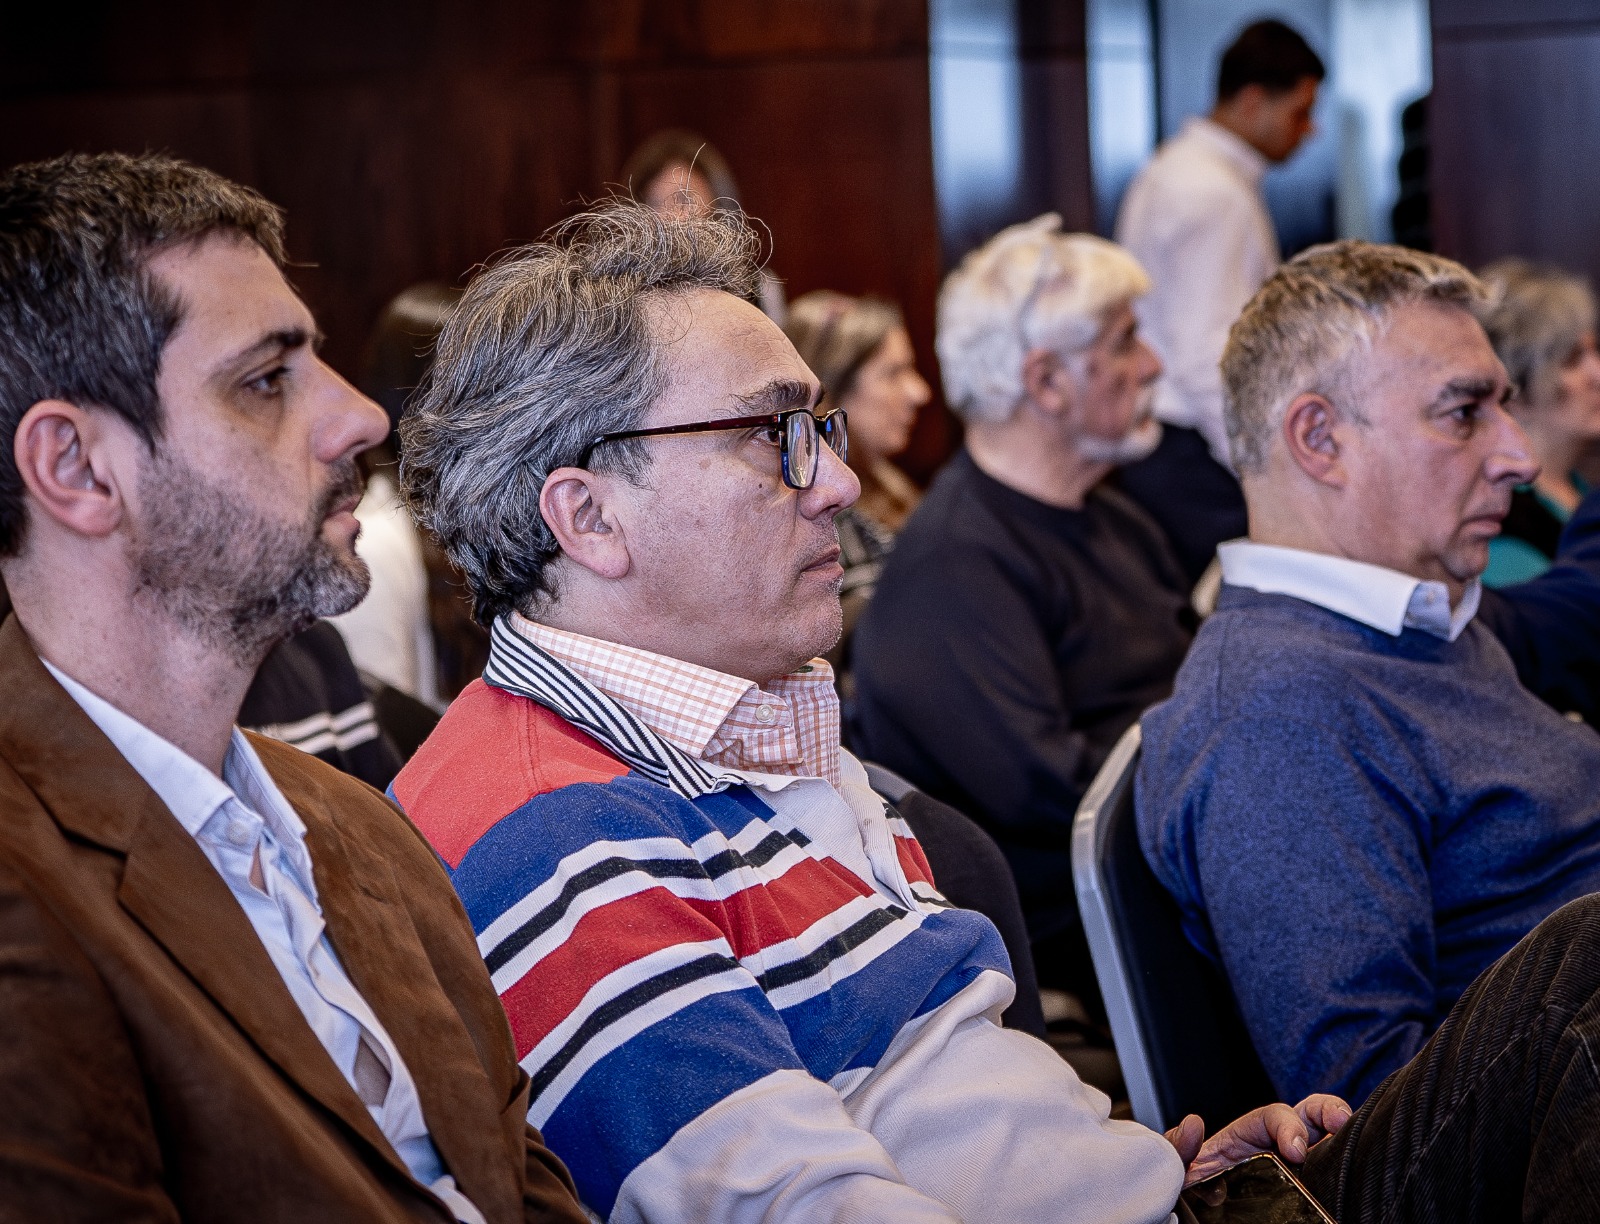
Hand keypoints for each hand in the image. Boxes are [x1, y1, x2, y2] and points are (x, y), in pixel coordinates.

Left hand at [1164, 1095, 1351, 1186]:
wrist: (1199, 1216)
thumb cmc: (1193, 1191)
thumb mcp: (1182, 1167)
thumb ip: (1179, 1146)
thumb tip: (1193, 1124)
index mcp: (1247, 1136)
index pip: (1273, 1116)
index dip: (1288, 1125)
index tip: (1295, 1150)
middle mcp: (1275, 1148)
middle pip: (1309, 1116)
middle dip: (1328, 1110)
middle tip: (1341, 1121)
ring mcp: (1294, 1171)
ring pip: (1325, 1146)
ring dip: (1341, 1141)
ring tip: (1358, 1149)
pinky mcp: (1302, 1195)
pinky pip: (1327, 1180)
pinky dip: (1342, 1178)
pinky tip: (1350, 1186)